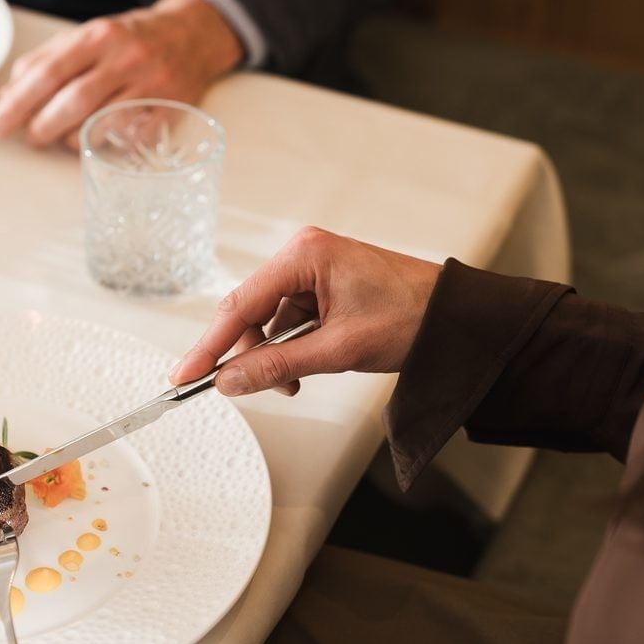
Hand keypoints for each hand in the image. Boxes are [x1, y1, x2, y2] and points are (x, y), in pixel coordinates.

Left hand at [0, 0, 243, 147]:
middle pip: (73, 102)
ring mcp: (152, 85)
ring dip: (70, 139)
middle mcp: (126, 57)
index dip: (18, 103)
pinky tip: (97, 140)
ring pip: (101, 124)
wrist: (193, 35)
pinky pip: (131, 138)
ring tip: (61, 138)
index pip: (49, 73)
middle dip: (42, 127)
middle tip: (31, 137)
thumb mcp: (88, 36)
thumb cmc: (130, 39)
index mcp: (98, 35)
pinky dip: (107, 144)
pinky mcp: (171, 108)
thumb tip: (8, 95)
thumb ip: (47, 61)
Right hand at [167, 227, 443, 396]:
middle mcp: (303, 255)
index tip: (186, 375)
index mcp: (303, 255)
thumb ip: (278, 365)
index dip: (210, 345)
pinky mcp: (325, 286)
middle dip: (246, 353)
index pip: (240, 305)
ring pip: (269, 321)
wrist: (457, 318)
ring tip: (293, 382)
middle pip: (250, 311)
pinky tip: (304, 369)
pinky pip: (291, 321)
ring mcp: (314, 270)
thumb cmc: (410, 317)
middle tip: (233, 389)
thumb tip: (230, 381)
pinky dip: (292, 348)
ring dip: (274, 355)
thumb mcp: (338, 349)